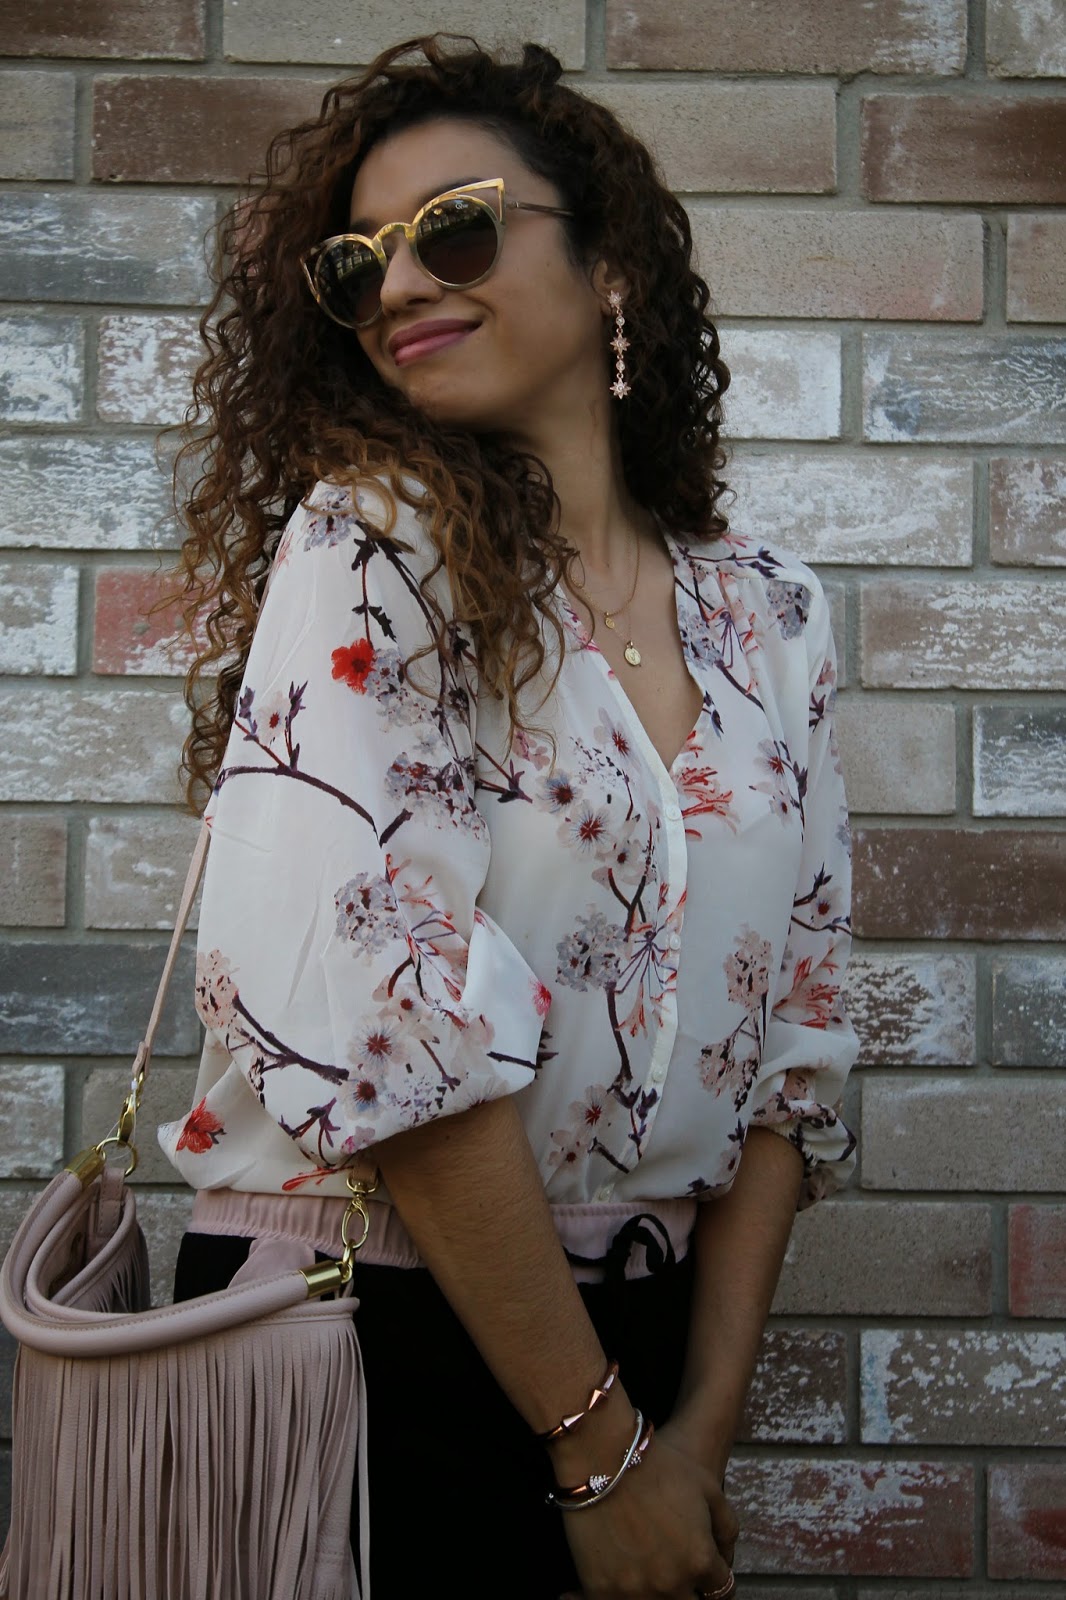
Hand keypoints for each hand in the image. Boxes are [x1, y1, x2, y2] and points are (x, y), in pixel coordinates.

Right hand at [557, 1429, 733, 1598]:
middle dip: (689, 1591)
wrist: (602, 1456)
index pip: (722, 1591)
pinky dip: (613, 1599)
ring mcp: (636, 1592)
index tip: (704, 1570)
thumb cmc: (657, 1466)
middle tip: (675, 1569)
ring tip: (646, 1572)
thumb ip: (726, 1527)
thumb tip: (726, 1559)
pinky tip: (609, 1585)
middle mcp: (671, 1584)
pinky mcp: (602, 1591)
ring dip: (656, 1596)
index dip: (714, 1579)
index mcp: (700, 1561)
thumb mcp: (708, 1486)